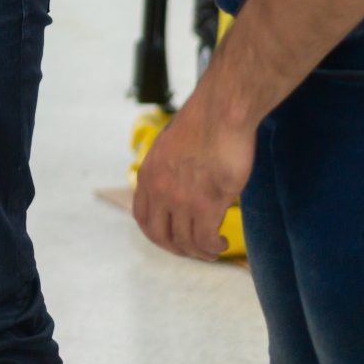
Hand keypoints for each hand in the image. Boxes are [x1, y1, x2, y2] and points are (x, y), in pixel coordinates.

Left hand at [131, 93, 253, 260]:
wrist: (220, 112)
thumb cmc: (202, 124)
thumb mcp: (169, 148)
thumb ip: (167, 171)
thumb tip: (176, 186)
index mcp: (148, 175)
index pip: (142, 218)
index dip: (156, 235)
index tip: (172, 239)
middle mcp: (160, 190)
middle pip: (160, 236)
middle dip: (178, 249)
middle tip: (195, 250)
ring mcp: (182, 199)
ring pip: (186, 242)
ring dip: (201, 251)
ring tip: (214, 248)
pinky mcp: (207, 204)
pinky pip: (205, 240)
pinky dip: (213, 247)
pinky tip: (221, 242)